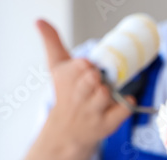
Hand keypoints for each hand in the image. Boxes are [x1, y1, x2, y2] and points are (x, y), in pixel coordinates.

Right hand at [37, 20, 131, 151]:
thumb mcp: (56, 67)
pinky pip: (123, 109)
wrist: (65, 131)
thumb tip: (39, 20)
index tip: (85, 70)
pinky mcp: (106, 125)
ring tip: (102, 96)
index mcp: (66, 80)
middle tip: (93, 84)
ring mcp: (92, 112)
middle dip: (96, 78)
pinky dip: (126, 104)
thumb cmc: (65, 93)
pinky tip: (120, 103)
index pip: (83, 64)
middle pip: (94, 78)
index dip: (87, 66)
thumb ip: (52, 42)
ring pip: (106, 93)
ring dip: (109, 92)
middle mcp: (78, 97)